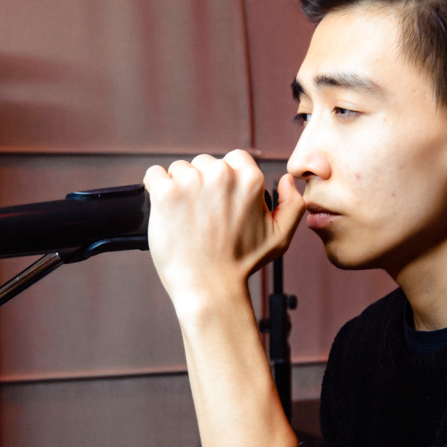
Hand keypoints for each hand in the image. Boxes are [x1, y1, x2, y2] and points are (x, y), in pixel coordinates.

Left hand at [143, 150, 304, 311]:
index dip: (224, 180)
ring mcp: (191, 182)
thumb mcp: (280, 237)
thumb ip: (292, 204)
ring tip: (184, 217)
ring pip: (179, 170)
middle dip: (201, 184)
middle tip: (202, 216)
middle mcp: (221, 174)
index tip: (218, 201)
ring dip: (178, 188)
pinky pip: (154, 174)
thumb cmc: (242, 264)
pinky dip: (154, 188)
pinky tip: (164, 208)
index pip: (233, 159)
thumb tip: (286, 179)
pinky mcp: (166, 193)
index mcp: (249, 179)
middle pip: (203, 163)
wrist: (209, 288)